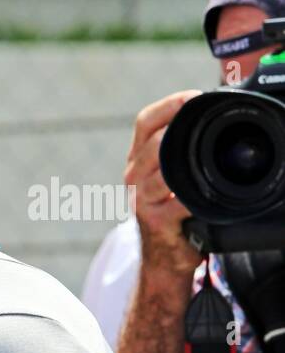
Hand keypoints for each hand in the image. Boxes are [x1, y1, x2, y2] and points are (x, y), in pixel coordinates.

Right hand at [124, 90, 202, 277]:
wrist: (164, 256)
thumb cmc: (175, 210)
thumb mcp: (172, 176)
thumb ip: (183, 150)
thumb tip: (219, 116)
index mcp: (138, 159)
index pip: (144, 122)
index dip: (168, 105)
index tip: (193, 97)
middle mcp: (134, 176)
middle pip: (151, 143)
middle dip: (177, 129)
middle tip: (205, 122)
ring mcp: (141, 199)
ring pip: (160, 172)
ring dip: (182, 164)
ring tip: (204, 158)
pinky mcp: (154, 221)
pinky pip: (175, 203)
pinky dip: (192, 198)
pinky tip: (203, 196)